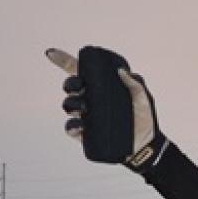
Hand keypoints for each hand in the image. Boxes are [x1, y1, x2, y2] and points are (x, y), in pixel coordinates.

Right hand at [45, 46, 166, 172]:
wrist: (147, 145)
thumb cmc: (144, 118)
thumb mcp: (143, 99)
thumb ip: (136, 84)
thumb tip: (121, 71)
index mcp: (99, 88)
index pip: (78, 72)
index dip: (63, 61)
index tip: (50, 53)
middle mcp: (89, 100)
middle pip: (70, 87)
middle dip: (70, 84)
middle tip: (80, 87)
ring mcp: (86, 117)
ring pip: (68, 105)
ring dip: (71, 103)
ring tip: (85, 107)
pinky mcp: (86, 134)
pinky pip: (71, 128)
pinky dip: (72, 125)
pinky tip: (80, 125)